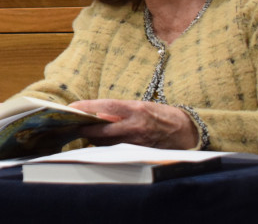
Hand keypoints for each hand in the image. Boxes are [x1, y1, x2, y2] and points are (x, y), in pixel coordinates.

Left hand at [70, 99, 198, 149]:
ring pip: (107, 143)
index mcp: (136, 110)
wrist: (185, 131)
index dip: (87, 107)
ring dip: (94, 139)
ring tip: (85, 133)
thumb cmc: (161, 115)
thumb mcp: (140, 106)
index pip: (106, 106)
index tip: (72, 107)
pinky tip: (101, 142)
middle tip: (73, 126)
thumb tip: (98, 114)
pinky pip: (116, 150)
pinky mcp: (138, 152)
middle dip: (85, 129)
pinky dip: (107, 146)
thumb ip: (119, 111)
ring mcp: (137, 142)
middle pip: (102, 130)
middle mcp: (135, 126)